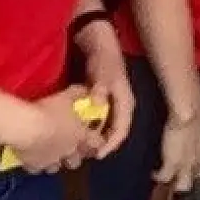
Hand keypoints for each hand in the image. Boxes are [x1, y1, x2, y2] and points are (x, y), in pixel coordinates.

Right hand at [17, 85, 107, 174]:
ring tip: (49, 156)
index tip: (95, 139)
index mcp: (80, 135)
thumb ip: (78, 93)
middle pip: (76, 161)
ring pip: (57, 168)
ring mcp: (52, 160)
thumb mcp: (66, 97)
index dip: (97, 141)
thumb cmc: (49, 110)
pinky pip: (37, 169)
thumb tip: (87, 90)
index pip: (97, 142)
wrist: (26, 126)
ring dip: (55, 162)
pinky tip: (32, 159)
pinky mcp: (35, 165)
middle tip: (69, 149)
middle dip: (74, 157)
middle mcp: (68, 151)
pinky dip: (36, 165)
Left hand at [78, 22, 134, 154]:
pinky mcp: (100, 103)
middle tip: (84, 155)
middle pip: (113, 133)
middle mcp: (120, 108)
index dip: (111, 144)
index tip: (98, 155)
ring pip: (104, 128)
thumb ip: (101, 88)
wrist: (99, 43)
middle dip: (100, 145)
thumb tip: (97, 105)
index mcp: (125, 104)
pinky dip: (87, 128)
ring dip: (92, 139)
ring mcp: (110, 106)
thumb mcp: (104, 72)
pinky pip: (96, 121)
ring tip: (78, 148)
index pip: (121, 130)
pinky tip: (74, 132)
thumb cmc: (104, 58)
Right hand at [155, 105, 199, 190]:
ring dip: (172, 184)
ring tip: (163, 181)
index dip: (194, 173)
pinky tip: (153, 174)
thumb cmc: (196, 114)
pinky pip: (164, 177)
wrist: (190, 113)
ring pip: (182, 185)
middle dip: (184, 183)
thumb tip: (195, 137)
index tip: (187, 171)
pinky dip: (158, 177)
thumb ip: (199, 138)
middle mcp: (199, 162)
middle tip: (174, 180)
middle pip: (193, 181)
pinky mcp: (172, 164)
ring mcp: (187, 165)